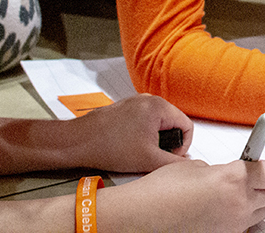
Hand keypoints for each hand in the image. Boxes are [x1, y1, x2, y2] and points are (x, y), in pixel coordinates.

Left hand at [72, 94, 193, 172]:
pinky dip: (142, 134)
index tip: (168, 158)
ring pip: (158, 123)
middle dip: (166, 142)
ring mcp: (136, 102)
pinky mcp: (125, 107)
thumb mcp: (148, 160)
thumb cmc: (109, 147)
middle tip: (152, 156)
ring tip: (139, 152)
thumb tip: (187, 164)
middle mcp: (150, 99)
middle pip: (173, 123)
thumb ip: (173, 162)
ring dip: (154, 139)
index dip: (182, 147)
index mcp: (159, 107)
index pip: (187, 126)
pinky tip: (129, 145)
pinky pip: (144, 120)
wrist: (77, 142)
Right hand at [100, 158, 264, 232]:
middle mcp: (239, 204)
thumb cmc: (160, 192)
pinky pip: (242, 228)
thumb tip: (231, 174)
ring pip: (261, 213)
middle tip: (253, 179)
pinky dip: (237, 220)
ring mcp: (232, 226)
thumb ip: (221, 169)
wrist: (138, 219)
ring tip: (230, 197)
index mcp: (235, 178)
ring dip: (253, 203)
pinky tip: (220, 213)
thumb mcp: (195, 167)